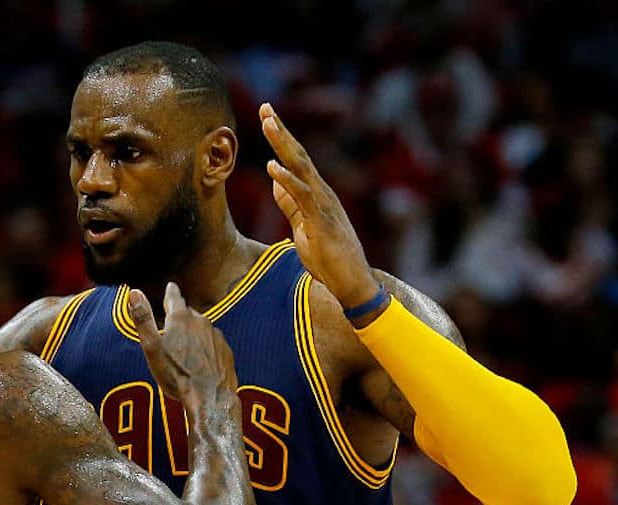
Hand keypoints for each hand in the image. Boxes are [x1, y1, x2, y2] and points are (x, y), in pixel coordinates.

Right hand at [128, 282, 237, 409]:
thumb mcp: (152, 348)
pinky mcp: (226, 350)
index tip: (171, 287)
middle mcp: (201, 321)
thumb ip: (143, 319)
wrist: (209, 398)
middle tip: (171, 332)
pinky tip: (200, 364)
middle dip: (180, 319)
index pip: (174, 297)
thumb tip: (134, 292)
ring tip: (184, 353)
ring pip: (201, 329)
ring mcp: (216, 336)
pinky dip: (206, 349)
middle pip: (188, 314)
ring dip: (193, 335)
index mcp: (180, 318)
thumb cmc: (176, 375)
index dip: (170, 292)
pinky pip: (213, 344)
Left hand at [259, 103, 379, 308]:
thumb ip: (290, 204)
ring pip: (301, 168)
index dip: (282, 139)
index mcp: (317, 194)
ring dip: (283, 145)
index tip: (267, 117)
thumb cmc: (329, 258)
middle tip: (265, 107)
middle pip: (299, 155)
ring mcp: (324, 206)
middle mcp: (323, 193)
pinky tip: (272, 167)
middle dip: (281, 131)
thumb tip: (275, 181)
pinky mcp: (322, 222)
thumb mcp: (303, 226)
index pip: (297, 160)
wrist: (352, 284)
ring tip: (268, 123)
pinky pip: (302, 197)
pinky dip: (287, 180)